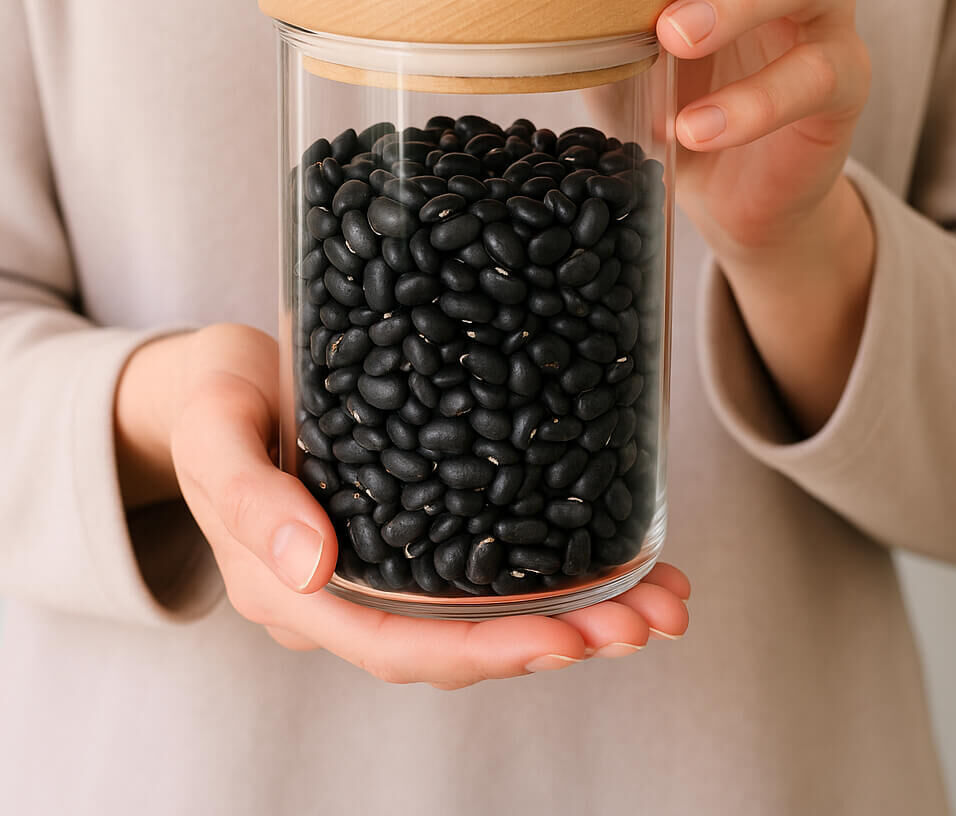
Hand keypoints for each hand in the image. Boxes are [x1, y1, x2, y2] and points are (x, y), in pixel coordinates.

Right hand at [118, 324, 689, 689]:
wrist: (220, 385)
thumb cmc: (215, 406)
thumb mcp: (217, 437)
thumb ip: (251, 498)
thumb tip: (312, 568)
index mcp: (293, 594)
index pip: (396, 646)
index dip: (485, 651)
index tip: (570, 638)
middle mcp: (349, 597)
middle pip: (460, 644)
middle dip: (561, 639)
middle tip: (648, 621)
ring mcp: (385, 570)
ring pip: (486, 615)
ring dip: (579, 614)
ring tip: (661, 601)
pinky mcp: (416, 533)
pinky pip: (487, 569)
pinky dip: (558, 570)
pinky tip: (622, 557)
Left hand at [527, 0, 875, 431]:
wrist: (722, 188)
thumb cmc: (656, 107)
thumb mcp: (603, 56)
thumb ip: (575, 1)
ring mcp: (819, 17)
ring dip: (734, 1)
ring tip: (670, 37)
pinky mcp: (840, 85)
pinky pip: (810, 81)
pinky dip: (752, 105)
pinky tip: (693, 138)